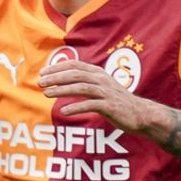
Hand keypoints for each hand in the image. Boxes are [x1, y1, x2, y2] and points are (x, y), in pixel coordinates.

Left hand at [38, 60, 158, 131]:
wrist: (141, 114)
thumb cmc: (116, 102)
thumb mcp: (100, 88)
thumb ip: (84, 82)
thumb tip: (61, 81)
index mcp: (98, 73)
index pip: (75, 65)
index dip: (57, 67)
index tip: (42, 72)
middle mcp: (102, 80)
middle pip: (75, 75)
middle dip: (56, 77)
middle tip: (39, 82)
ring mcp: (107, 92)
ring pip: (81, 87)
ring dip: (62, 90)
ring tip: (46, 94)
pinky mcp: (110, 106)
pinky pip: (91, 105)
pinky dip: (76, 107)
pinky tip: (63, 111)